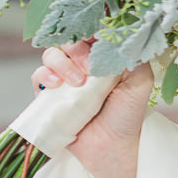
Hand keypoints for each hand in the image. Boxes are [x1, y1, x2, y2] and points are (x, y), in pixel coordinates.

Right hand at [35, 39, 152, 177]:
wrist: (113, 147)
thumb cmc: (128, 114)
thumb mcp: (140, 82)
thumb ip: (134, 57)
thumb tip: (123, 33)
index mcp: (104, 57)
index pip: (91, 32)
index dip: (91, 30)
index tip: (97, 38)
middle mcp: (82, 65)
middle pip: (69, 41)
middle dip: (78, 50)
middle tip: (91, 69)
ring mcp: (64, 80)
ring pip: (51, 55)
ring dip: (61, 63)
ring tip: (77, 82)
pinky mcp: (49, 96)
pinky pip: (37, 76)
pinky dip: (44, 75)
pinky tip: (56, 86)